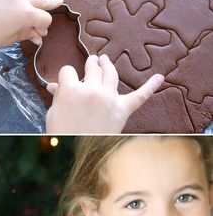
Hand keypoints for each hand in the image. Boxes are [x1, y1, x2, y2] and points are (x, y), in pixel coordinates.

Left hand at [0, 0, 62, 47]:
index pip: (46, 18)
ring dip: (37, 1)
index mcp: (26, 13)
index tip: (41, 33)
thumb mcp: (13, 37)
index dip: (44, 27)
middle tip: (60, 1)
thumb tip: (40, 36)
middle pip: (43, 1)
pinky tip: (24, 1)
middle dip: (52, 3)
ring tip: (36, 8)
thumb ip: (29, 33)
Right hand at [46, 54, 163, 133]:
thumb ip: (58, 98)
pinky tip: (161, 77)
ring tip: (105, 60)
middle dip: (90, 63)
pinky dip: (151, 86)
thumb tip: (54, 86)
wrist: (81, 155)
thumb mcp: (54, 115)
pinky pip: (140, 96)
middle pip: (92, 68)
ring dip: (107, 64)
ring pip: (110, 73)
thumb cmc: (64, 135)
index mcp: (71, 90)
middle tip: (92, 61)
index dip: (66, 77)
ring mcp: (109, 99)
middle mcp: (92, 91)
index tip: (66, 82)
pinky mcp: (122, 110)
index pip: (68, 71)